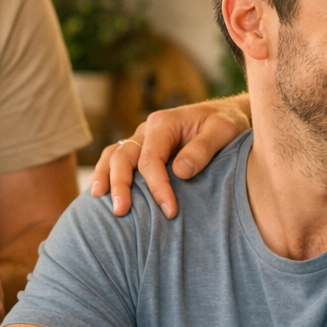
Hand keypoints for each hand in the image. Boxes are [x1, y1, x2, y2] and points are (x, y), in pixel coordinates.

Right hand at [90, 96, 249, 217]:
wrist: (228, 114)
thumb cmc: (226, 122)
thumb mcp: (223, 130)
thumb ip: (202, 149)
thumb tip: (179, 171)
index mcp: (164, 123)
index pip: (151, 159)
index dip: (158, 187)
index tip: (170, 210)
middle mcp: (147, 130)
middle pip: (123, 157)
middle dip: (120, 185)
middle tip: (120, 212)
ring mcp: (142, 139)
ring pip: (114, 156)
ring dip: (105, 178)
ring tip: (99, 202)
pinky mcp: (143, 150)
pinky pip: (118, 160)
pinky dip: (107, 174)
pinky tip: (102, 194)